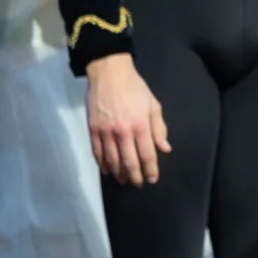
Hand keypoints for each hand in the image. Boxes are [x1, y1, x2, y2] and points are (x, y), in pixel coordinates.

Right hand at [85, 54, 170, 186]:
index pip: (147, 154)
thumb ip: (159, 128)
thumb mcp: (153, 105)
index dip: (150, 169)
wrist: (109, 73)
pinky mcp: (92, 129)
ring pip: (112, 160)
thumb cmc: (135, 88)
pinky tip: (108, 170)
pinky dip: (102, 164)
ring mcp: (105, 132)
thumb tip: (165, 149)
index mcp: (140, 125)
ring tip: (124, 180)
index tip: (152, 179)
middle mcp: (122, 132)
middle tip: (137, 184)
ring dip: (119, 173)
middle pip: (129, 161)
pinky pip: (97, 152)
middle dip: (134, 176)